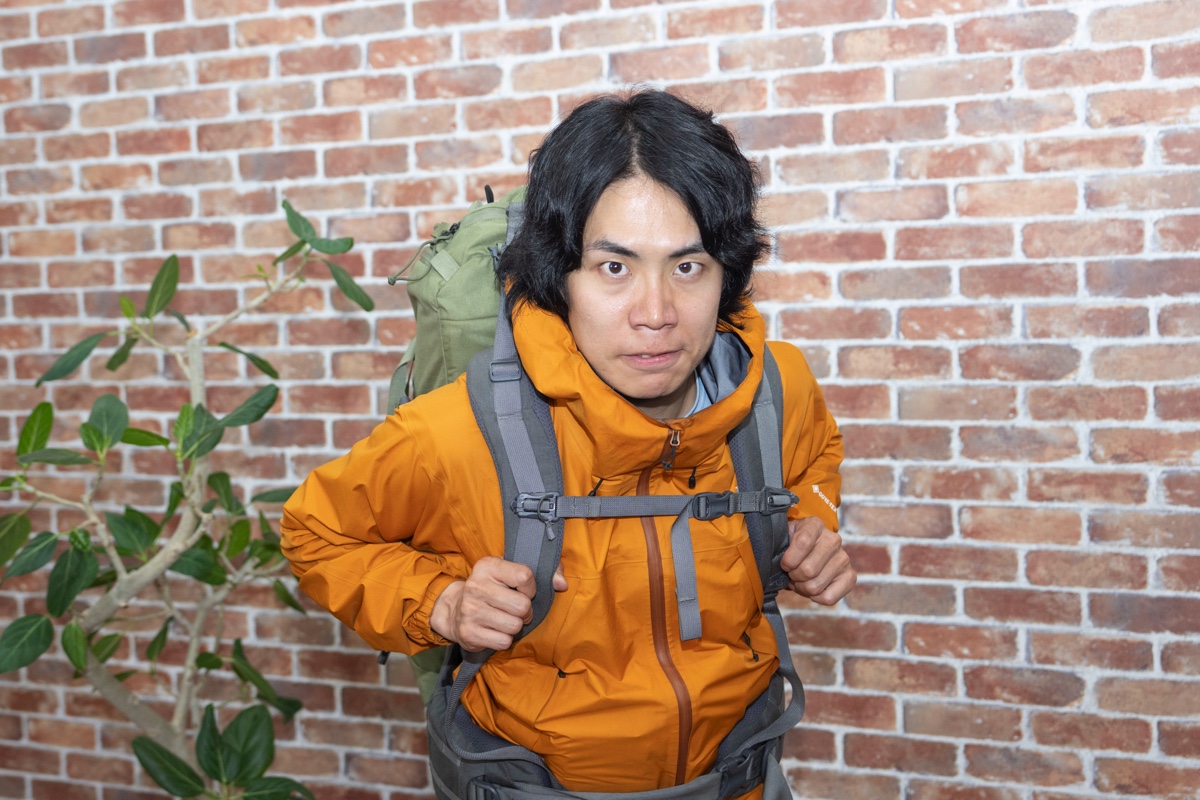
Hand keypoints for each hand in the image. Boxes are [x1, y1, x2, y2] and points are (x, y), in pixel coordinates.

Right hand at [430, 557, 567, 651]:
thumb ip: (545, 572)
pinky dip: (504, 639)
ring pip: (515, 626)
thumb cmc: (494, 589)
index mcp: (487, 566)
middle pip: (523, 606)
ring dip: (515, 626)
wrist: (454, 610)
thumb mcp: (511, 572)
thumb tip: (562, 584)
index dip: (531, 588)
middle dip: (525, 611)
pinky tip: (495, 630)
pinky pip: (504, 642)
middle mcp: (475, 586)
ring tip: (505, 619)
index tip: (522, 590)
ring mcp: (469, 610)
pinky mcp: (468, 633)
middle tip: (516, 610)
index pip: (525, 576)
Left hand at [779, 517, 855, 604]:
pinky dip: (816, 598)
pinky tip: (813, 589)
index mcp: (815, 525)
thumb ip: (778, 547)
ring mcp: (844, 558)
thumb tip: (778, 563)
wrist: (805, 554)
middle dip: (794, 576)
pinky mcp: (850, 576)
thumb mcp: (781, 540)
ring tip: (801, 580)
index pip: (803, 542)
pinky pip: (829, 598)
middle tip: (792, 573)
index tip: (784, 563)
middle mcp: (833, 539)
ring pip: (816, 586)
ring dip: (803, 588)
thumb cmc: (790, 548)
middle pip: (809, 569)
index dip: (788, 560)